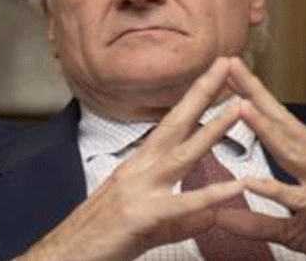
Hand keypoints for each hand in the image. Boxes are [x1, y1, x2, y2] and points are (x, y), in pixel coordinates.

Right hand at [17, 58, 245, 260]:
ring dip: (214, 129)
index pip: (172, 124)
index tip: (215, 74)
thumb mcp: (148, 223)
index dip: (194, 99)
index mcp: (140, 165)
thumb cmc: (100, 237)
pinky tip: (235, 186)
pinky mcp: (142, 215)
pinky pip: (183, 204)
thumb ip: (184, 218)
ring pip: (184, 154)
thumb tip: (212, 214)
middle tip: (227, 63)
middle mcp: (140, 169)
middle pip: (177, 123)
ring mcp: (140, 189)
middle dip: (203, 92)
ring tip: (240, 109)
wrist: (64, 255)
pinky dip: (210, 194)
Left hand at [216, 57, 305, 260]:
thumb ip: (259, 223)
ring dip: (265, 128)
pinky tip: (252, 182)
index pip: (280, 123)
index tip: (232, 75)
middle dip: (256, 94)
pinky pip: (300, 199)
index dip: (256, 98)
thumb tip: (223, 217)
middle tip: (231, 66)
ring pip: (292, 151)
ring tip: (241, 106)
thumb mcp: (296, 229)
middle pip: (284, 123)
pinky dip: (276, 190)